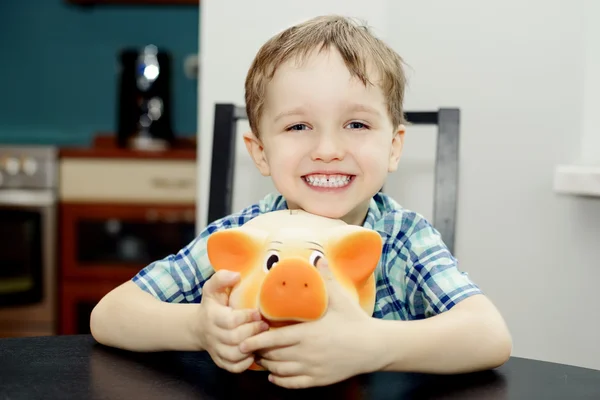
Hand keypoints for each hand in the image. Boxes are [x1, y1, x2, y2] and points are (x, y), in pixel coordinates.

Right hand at [195, 270, 269, 372]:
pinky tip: (253, 353)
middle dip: (253, 332)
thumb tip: (236, 275)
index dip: (247, 318)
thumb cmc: (212, 305)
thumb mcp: (212, 288)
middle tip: (265, 325)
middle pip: (234, 339)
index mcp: (212, 316)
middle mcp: (213, 335)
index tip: (258, 313)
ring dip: (250, 348)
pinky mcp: (220, 361)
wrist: (199, 327)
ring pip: (234, 355)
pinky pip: (233, 367)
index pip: (230, 321)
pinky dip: (245, 363)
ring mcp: (216, 350)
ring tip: (261, 339)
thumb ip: (221, 278)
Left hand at [238, 259, 377, 388]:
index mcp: (307, 333)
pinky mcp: (319, 380)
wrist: (374, 347)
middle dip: (259, 352)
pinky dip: (280, 381)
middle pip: (273, 356)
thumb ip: (326, 279)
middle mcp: (306, 353)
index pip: (273, 340)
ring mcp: (312, 368)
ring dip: (267, 366)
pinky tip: (274, 376)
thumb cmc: (355, 321)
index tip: (243, 340)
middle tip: (249, 346)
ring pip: (280, 371)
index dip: (255, 341)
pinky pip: (293, 384)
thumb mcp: (340, 299)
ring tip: (260, 358)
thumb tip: (317, 258)